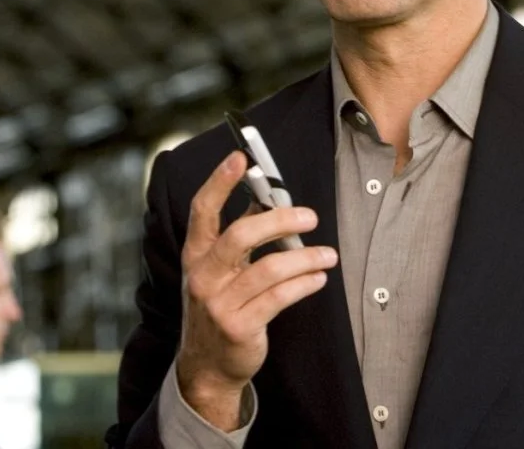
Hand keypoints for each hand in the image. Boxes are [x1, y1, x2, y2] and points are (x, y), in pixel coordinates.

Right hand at [176, 151, 338, 430]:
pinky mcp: (239, 326)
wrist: (207, 366)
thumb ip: (240, 237)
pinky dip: (305, 284)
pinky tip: (319, 278)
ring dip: (306, 258)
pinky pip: (280, 297)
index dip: (220, 181)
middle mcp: (202, 276)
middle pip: (241, 234)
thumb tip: (272, 201)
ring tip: (328, 255)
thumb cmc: (221, 305)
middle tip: (311, 217)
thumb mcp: (220, 270)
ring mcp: (218, 303)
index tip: (241, 157)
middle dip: (280, 220)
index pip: (202, 210)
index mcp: (195, 254)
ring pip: (269, 269)